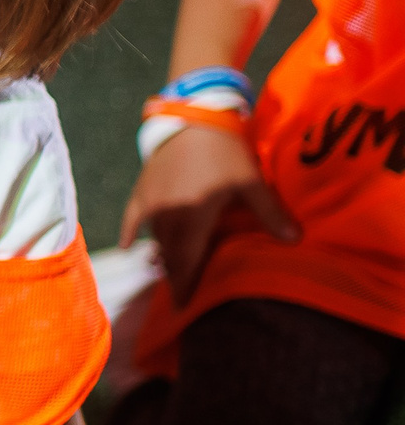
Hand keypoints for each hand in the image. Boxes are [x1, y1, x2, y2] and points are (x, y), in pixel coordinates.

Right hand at [119, 124, 295, 304]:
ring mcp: (152, 203)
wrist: (193, 118)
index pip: (188, 261)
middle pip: (170, 255)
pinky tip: (128, 247)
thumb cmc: (225, 151)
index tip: (185, 307)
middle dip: (175, 276)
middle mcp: (169, 215)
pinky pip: (132, 218)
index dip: (186, 285)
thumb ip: (269, 213)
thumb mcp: (251, 182)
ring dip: (162, 257)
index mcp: (194, 218)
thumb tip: (295, 240)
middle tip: (179, 296)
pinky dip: (130, 234)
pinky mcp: (142, 191)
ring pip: (155, 239)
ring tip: (167, 272)